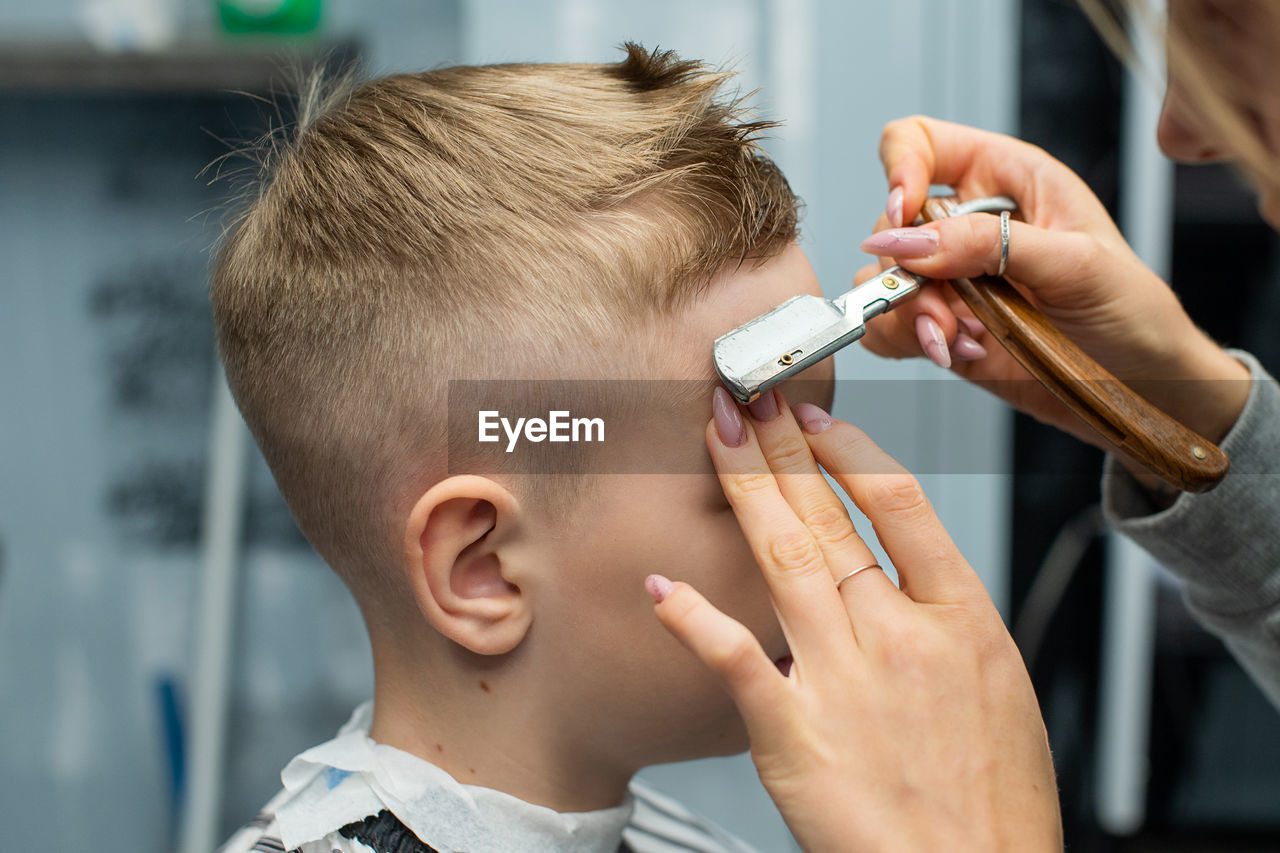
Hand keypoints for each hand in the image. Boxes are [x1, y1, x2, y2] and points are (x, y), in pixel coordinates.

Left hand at [648, 388, 1061, 852]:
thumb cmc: (994, 800)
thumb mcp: (998, 685)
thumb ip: (944, 617)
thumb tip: (897, 569)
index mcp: (961, 619)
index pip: (899, 502)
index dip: (848, 450)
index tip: (815, 421)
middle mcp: (899, 636)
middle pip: (828, 516)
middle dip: (779, 447)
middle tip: (746, 393)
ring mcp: (843, 680)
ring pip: (783, 559)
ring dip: (744, 488)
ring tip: (718, 435)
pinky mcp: (793, 734)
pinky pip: (734, 660)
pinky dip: (693, 619)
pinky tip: (662, 585)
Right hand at [857, 115, 1248, 447]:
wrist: (1141, 386)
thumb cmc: (1132, 311)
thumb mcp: (1075, 263)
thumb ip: (989, 243)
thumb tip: (909, 241)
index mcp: (1007, 179)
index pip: (923, 143)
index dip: (900, 167)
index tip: (903, 212)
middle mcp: (970, 222)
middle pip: (893, 224)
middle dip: (912, 272)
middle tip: (947, 307)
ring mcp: (952, 277)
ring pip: (884, 280)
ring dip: (914, 314)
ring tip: (962, 340)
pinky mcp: (943, 325)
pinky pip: (892, 326)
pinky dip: (914, 342)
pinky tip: (960, 353)